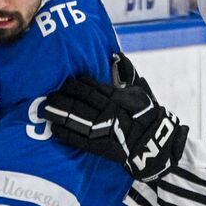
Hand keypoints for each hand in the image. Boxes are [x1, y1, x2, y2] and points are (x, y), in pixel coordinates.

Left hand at [44, 64, 188, 181]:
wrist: (159, 145)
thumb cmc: (148, 115)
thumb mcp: (142, 92)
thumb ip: (128, 74)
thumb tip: (117, 55)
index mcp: (121, 98)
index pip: (96, 88)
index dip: (78, 84)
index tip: (65, 79)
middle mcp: (114, 113)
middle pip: (85, 103)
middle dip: (65, 98)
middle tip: (49, 93)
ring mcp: (109, 132)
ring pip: (81, 121)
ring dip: (62, 115)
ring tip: (46, 109)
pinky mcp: (106, 149)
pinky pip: (84, 142)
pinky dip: (69, 136)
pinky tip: (55, 130)